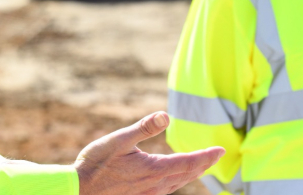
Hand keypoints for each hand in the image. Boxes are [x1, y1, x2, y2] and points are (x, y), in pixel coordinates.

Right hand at [74, 111, 223, 194]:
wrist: (81, 189)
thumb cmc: (97, 163)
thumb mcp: (118, 140)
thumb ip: (143, 128)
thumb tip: (166, 115)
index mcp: (154, 169)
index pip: (188, 162)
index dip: (206, 156)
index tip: (221, 150)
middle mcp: (156, 185)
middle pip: (188, 174)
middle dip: (203, 164)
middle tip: (216, 155)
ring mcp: (149, 194)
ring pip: (178, 183)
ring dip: (192, 173)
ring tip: (200, 165)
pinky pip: (167, 189)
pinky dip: (178, 180)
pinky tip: (173, 178)